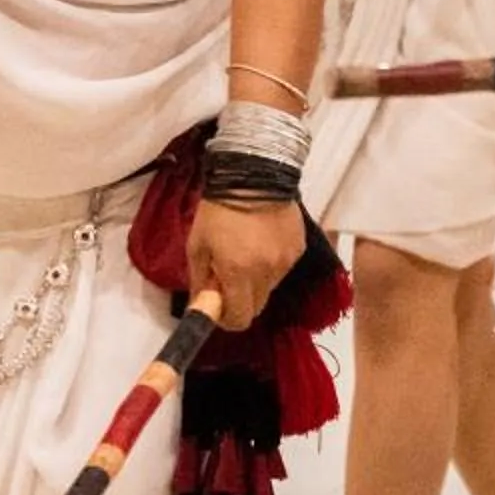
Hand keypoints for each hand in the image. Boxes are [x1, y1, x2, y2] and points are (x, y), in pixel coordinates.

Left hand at [186, 197, 312, 330]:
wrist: (252, 174)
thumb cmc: (218, 210)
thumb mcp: (197, 246)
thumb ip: (200, 281)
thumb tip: (201, 306)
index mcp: (238, 273)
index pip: (238, 319)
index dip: (226, 318)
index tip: (218, 307)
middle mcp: (266, 272)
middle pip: (256, 308)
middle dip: (241, 301)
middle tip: (228, 278)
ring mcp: (285, 261)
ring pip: (269, 288)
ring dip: (256, 281)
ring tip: (245, 252)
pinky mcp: (297, 248)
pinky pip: (281, 269)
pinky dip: (270, 263)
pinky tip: (261, 241)